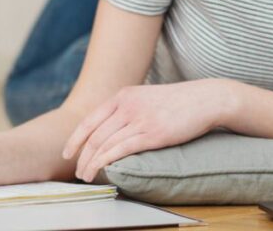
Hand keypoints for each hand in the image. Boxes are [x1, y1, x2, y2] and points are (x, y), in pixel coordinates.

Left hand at [61, 79, 237, 181]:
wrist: (205, 99)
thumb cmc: (178, 102)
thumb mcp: (146, 97)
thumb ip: (127, 108)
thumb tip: (110, 128)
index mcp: (123, 95)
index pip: (89, 120)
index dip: (75, 139)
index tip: (67, 154)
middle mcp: (128, 105)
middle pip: (94, 136)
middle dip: (81, 157)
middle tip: (77, 172)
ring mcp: (140, 119)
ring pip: (105, 145)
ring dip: (92, 164)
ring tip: (87, 177)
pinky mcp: (153, 134)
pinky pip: (122, 150)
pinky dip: (107, 162)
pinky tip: (102, 171)